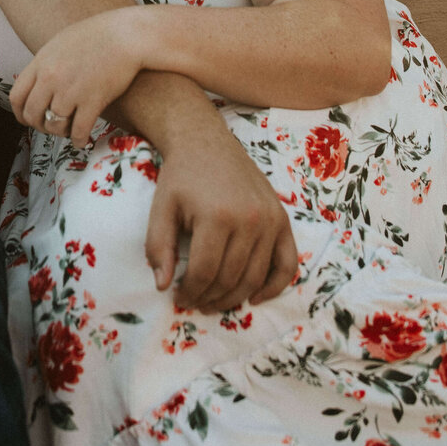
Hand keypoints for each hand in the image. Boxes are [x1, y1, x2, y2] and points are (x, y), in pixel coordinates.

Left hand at [9, 11, 143, 145]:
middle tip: (52, 127)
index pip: (16, 97)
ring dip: (61, 133)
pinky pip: (78, 131)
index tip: (30, 119)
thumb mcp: (61, 43)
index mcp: (41, 62)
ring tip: (69, 131)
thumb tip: (39, 83)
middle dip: (40, 126)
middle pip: (32, 115)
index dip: (21, 114)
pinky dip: (79, 140)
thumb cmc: (98, 36)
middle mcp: (51, 78)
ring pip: (54, 125)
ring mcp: (71, 90)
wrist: (127, 35)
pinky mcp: (93, 101)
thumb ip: (47, 64)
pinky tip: (83, 139)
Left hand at [145, 118, 298, 313]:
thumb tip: (162, 286)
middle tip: (195, 303)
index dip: (189, 291)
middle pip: (230, 278)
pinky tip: (254, 297)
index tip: (177, 297)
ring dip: (234, 298)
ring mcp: (271, 220)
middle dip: (209, 298)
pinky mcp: (283, 219)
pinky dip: (274, 286)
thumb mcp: (161, 208)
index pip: (204, 272)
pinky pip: (288, 264)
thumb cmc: (181, 177)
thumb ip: (158, 246)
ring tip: (214, 302)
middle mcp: (250, 219)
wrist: (206, 142)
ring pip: (256, 277)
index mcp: (217, 216)